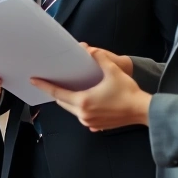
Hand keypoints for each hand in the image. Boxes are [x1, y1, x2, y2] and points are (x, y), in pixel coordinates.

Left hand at [30, 47, 151, 131]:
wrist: (143, 111)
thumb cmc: (128, 92)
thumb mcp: (113, 71)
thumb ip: (99, 58)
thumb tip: (88, 49)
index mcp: (83, 101)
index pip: (57, 93)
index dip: (44, 86)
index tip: (34, 80)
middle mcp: (83, 114)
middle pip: (63, 102)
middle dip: (57, 92)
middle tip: (52, 82)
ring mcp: (89, 123)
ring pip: (72, 110)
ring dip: (69, 100)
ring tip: (68, 89)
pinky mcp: (97, 127)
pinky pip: (83, 116)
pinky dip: (80, 108)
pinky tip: (85, 101)